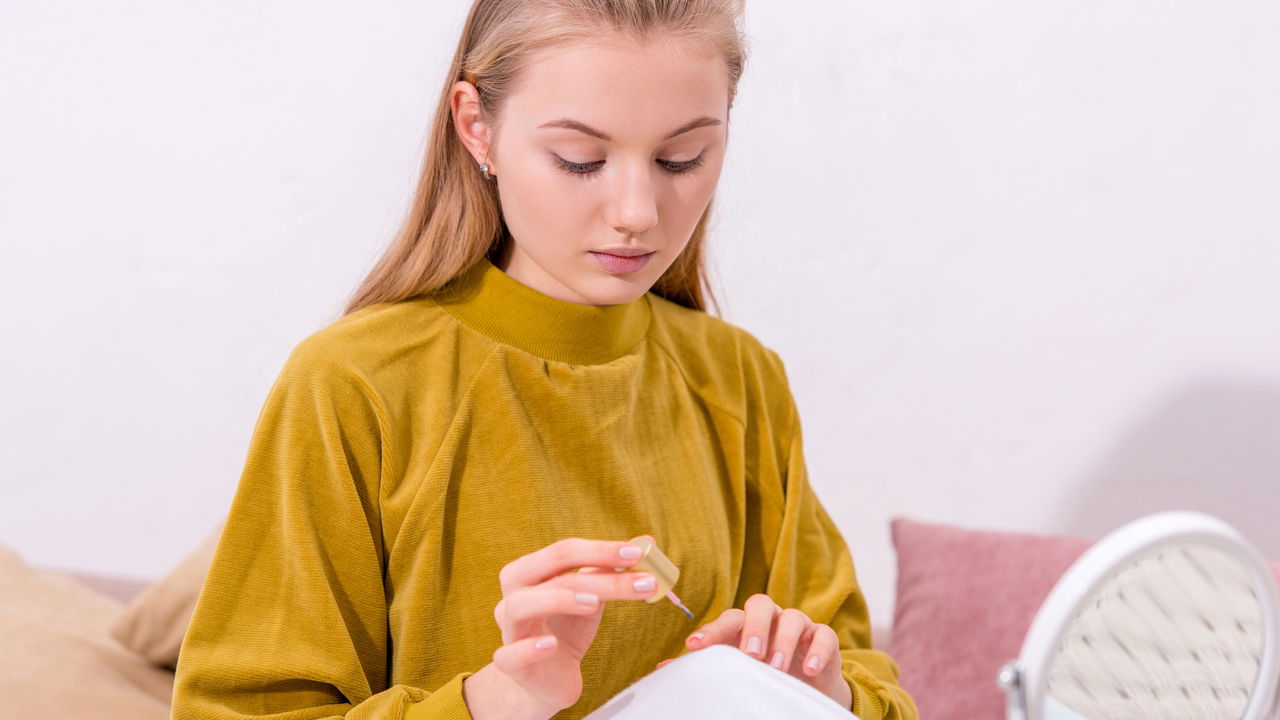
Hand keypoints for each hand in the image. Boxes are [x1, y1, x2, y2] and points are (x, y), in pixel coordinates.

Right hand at [463, 536, 660, 719]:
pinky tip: (551, 645)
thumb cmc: (567, 629)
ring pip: (519, 607)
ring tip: (594, 604)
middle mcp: (513, 596)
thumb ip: (611, 569)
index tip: (637, 553)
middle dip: (594, 569)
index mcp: (530, 572)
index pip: (563, 551)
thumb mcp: (592, 596)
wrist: (550, 677)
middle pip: (547, 572)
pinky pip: (509, 655)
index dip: (600, 549)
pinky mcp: (510, 665)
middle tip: (635, 574)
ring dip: (558, 600)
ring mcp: (509, 630)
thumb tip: (647, 541)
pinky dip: (528, 648)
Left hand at [656, 593, 852, 709]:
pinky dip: (817, 650)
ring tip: (775, 668)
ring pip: (793, 618)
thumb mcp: (736, 670)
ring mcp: (799, 626)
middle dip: (754, 627)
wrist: (807, 687)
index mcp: (746, 625)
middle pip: (761, 604)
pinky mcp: (824, 638)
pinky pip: (824, 635)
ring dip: (783, 642)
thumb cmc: (763, 673)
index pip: (728, 619)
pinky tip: (808, 669)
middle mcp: (772, 619)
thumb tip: (663, 667)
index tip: (694, 646)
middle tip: (750, 654)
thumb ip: (705, 665)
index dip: (711, 631)